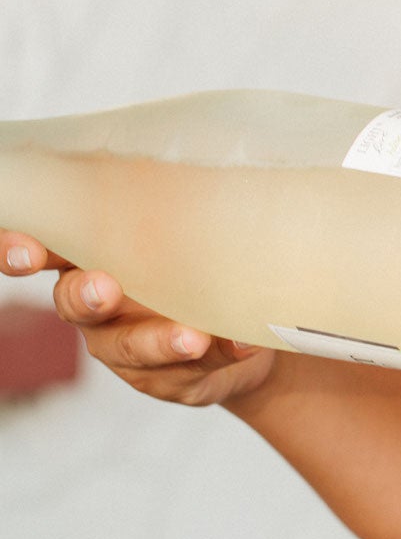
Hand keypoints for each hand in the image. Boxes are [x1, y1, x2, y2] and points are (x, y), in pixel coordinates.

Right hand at [1, 230, 275, 406]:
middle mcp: (94, 302)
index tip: (26, 250)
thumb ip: (167, 208)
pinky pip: (187, 368)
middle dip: (85, 296)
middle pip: (71, 302)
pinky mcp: (164, 376)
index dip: (18, 250)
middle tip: (104, 289)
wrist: (240, 324)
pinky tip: (241, 343)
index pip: (41, 247)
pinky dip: (219, 353)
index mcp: (87, 256)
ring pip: (128, 346)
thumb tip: (197, 162)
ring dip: (158, 340)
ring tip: (191, 338)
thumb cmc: (191, 261)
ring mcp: (123, 344)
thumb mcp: (176, 228)